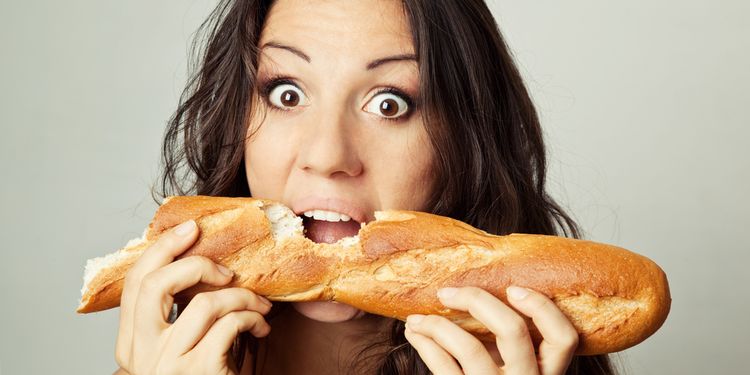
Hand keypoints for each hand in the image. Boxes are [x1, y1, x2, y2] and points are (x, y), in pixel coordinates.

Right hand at [115, 220, 271, 374]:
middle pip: (155, 284)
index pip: (135, 282)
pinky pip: (231, 323)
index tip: (190, 230)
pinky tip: (261, 327)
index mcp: (132, 343)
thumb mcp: (184, 347)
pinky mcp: (200, 370)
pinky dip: (253, 317)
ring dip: (243, 297)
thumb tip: (202, 263)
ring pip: (206, 302)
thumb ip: (180, 315)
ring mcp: (169, 363)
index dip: (162, 249)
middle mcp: (142, 354)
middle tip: (227, 268)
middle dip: (195, 263)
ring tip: (260, 306)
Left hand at [404, 286, 578, 374]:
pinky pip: (442, 367)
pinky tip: (415, 333)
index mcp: (547, 373)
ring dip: (436, 324)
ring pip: (469, 348)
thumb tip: (473, 294)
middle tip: (448, 292)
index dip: (541, 307)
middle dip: (476, 300)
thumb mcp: (513, 368)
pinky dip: (424, 343)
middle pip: (513, 330)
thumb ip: (508, 343)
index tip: (512, 288)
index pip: (563, 337)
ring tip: (416, 318)